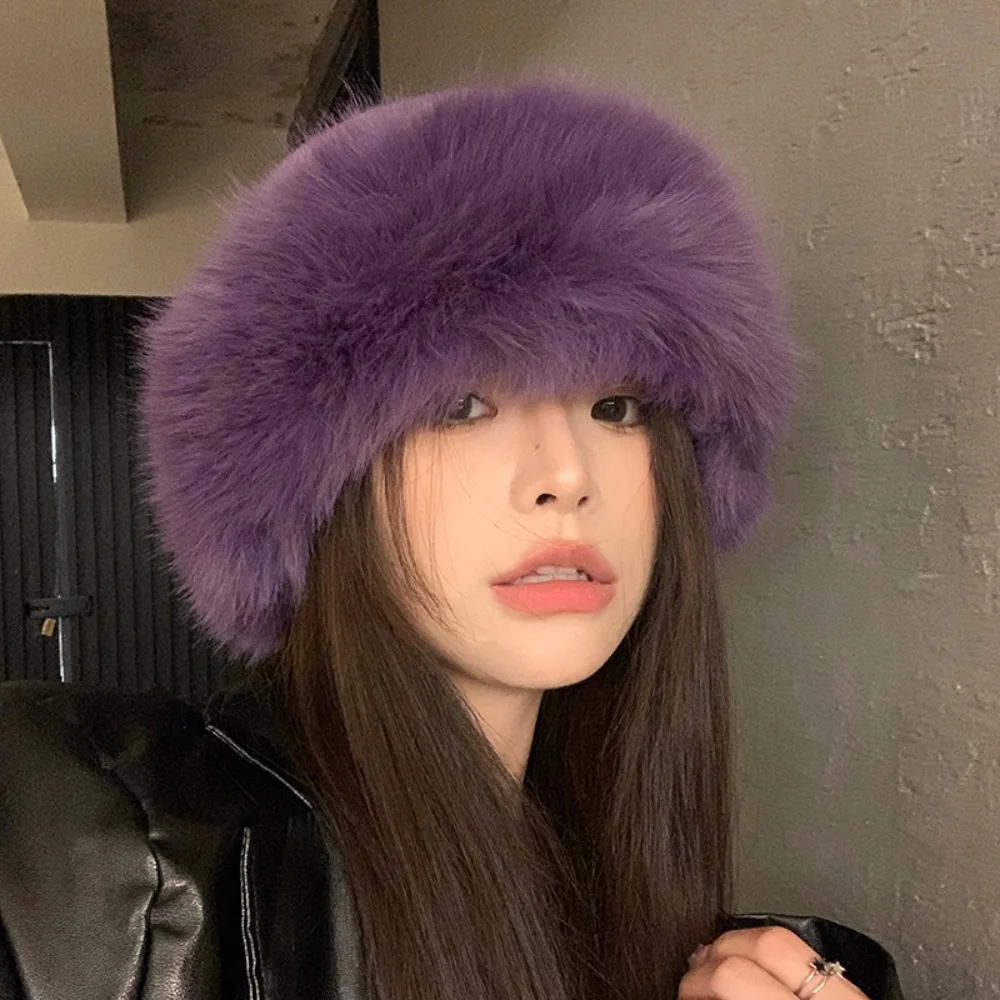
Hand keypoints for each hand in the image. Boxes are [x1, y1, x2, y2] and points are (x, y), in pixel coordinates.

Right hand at [679, 926, 869, 999]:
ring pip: (788, 940)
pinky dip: (775, 958)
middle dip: (718, 951)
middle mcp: (829, 999)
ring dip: (744, 946)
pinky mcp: (857, 995)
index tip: (685, 991)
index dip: (698, 980)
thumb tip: (701, 993)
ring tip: (723, 965)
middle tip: (698, 975)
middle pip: (764, 941)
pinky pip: (810, 956)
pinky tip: (759, 970)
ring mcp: (849, 994)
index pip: (735, 975)